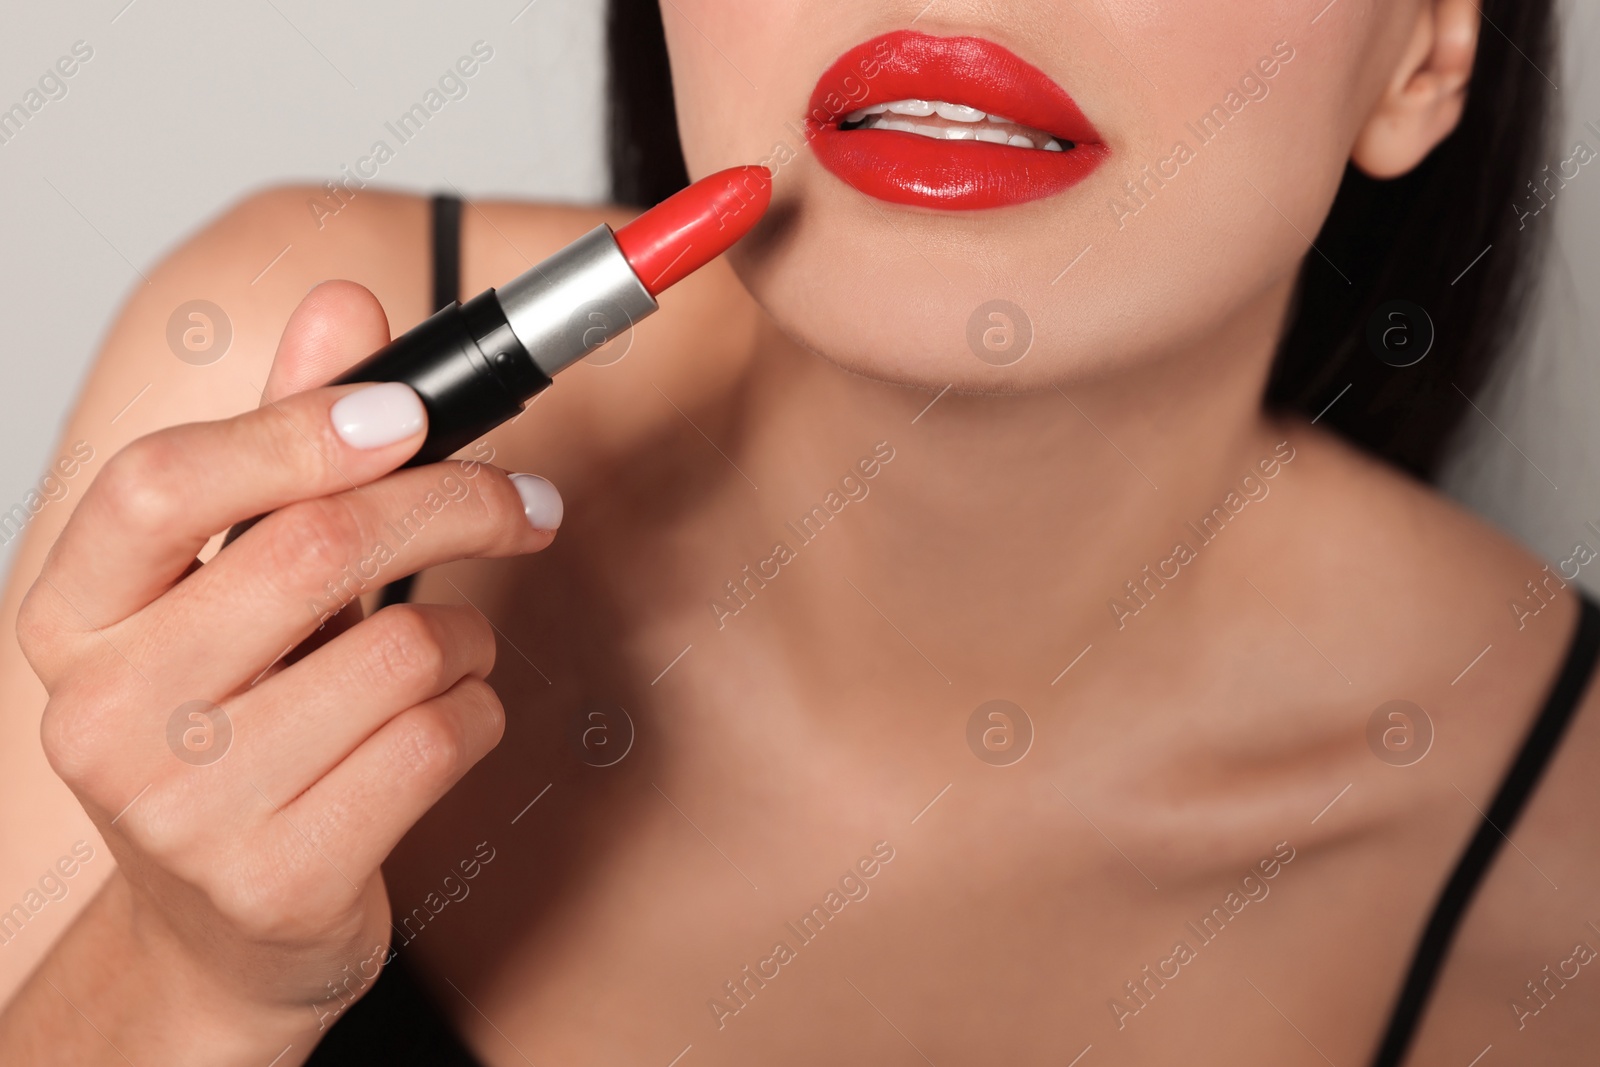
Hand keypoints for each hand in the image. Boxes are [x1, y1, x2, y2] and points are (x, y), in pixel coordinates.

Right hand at [14, 281, 561, 1051]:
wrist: (227, 929)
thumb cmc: (242, 729)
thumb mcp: (241, 588)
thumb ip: (287, 448)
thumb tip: (344, 303)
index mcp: (75, 617)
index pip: (162, 483)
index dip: (300, 427)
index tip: (411, 413)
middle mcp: (105, 712)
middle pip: (315, 548)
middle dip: (455, 504)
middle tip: (525, 500)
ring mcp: (187, 809)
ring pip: (404, 649)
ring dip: (467, 633)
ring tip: (444, 653)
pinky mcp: (280, 878)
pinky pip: (441, 738)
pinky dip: (477, 710)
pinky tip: (439, 726)